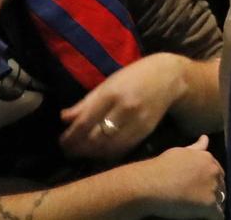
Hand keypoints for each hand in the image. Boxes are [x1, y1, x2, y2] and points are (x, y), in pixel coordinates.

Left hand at [57, 52, 186, 159]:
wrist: (169, 77)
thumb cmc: (134, 76)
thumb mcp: (108, 83)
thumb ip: (85, 102)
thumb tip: (64, 118)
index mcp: (112, 94)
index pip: (84, 123)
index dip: (70, 137)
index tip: (61, 142)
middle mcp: (125, 109)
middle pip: (95, 139)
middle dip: (79, 149)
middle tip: (68, 151)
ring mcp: (137, 122)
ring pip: (109, 148)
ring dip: (92, 155)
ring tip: (82, 154)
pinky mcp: (146, 132)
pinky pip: (123, 150)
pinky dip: (108, 155)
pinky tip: (100, 153)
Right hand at [126, 134, 225, 218]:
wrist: (151, 183)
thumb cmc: (162, 166)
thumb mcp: (181, 151)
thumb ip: (196, 148)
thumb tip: (205, 138)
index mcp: (208, 159)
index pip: (218, 171)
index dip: (211, 181)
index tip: (203, 187)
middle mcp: (214, 172)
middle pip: (221, 185)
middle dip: (215, 192)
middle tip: (202, 200)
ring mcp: (212, 189)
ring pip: (221, 199)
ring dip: (215, 204)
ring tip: (205, 210)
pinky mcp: (209, 205)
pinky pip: (218, 215)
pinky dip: (215, 217)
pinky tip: (209, 218)